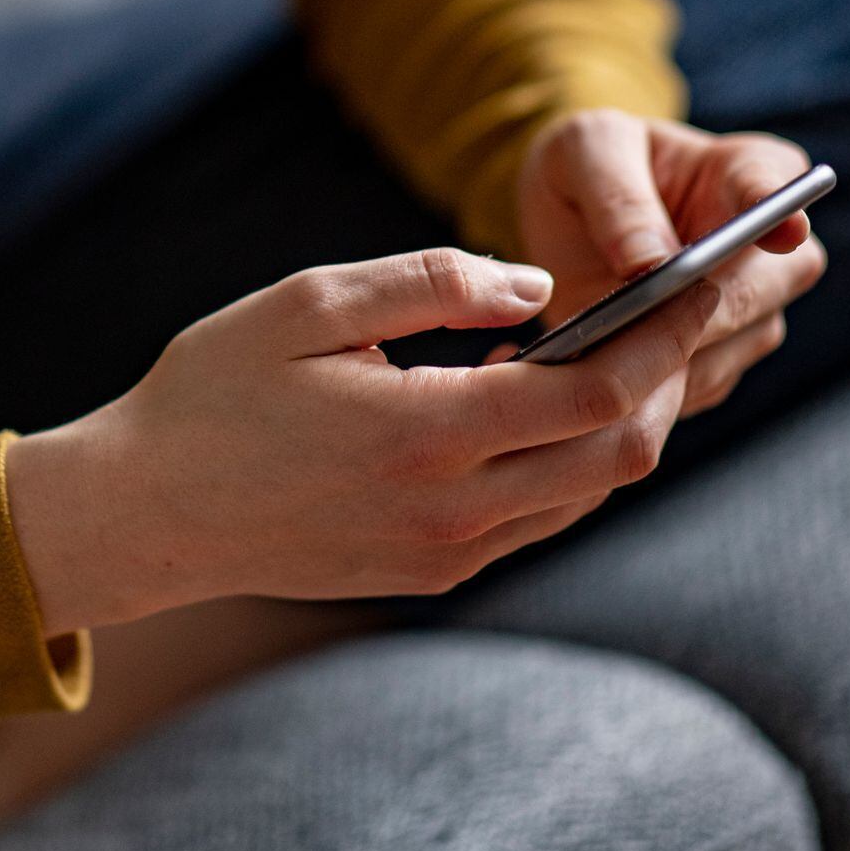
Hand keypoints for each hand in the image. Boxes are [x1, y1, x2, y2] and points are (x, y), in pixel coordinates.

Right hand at [6, 249, 718, 634]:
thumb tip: (538, 284)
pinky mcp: (432, 574)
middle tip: (679, 306)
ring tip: (627, 344)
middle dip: (670, 374)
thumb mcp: (306, 304)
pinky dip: (572, 458)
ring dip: (626, 419)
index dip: (669, 331)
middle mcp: (451, 511)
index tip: (704, 276)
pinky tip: (549, 401)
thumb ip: (430, 283)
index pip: (601, 389)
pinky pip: (542, 518)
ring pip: (591, 492)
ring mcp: (446, 555)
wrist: (145, 513)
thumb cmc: (212, 392)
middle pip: (622, 450)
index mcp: (424, 434)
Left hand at [517, 109, 826, 414]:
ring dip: (670, 357)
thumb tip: (651, 264)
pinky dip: (650, 388)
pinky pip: (694, 386)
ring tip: (600, 353)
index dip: (781, 217)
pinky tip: (599, 380)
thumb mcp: (586, 151)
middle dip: (704, 309)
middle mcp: (769, 247)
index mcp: (750, 171)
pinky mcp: (716, 358)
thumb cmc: (589, 165)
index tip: (783, 231)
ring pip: (731, 347)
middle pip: (763, 289)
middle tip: (638, 321)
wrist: (568, 215)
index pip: (776, 192)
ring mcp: (750, 309)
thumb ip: (619, 198)